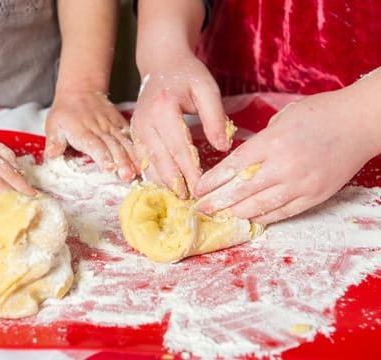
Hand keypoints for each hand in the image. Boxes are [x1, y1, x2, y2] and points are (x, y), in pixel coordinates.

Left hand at [45, 90, 136, 180]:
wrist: (80, 90)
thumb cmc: (65, 112)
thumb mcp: (53, 124)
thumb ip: (54, 142)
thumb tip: (51, 156)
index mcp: (82, 131)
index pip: (95, 146)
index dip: (103, 158)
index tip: (110, 169)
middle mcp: (99, 129)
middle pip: (113, 146)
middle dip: (122, 162)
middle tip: (128, 176)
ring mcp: (112, 126)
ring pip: (124, 142)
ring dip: (132, 157)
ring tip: (138, 170)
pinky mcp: (120, 124)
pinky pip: (130, 135)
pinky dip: (138, 147)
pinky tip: (144, 159)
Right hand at [131, 52, 229, 198]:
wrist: (161, 62)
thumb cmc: (187, 74)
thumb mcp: (207, 89)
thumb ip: (214, 117)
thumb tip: (223, 147)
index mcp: (163, 109)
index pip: (179, 147)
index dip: (190, 171)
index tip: (202, 188)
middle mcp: (145, 121)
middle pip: (161, 160)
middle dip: (176, 182)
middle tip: (190, 201)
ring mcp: (137, 128)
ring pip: (149, 163)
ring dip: (164, 181)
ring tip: (179, 198)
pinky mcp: (135, 133)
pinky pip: (143, 158)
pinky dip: (154, 173)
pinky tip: (166, 184)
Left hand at [194, 91, 379, 223]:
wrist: (360, 123)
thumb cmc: (319, 114)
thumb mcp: (282, 119)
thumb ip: (261, 142)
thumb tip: (243, 163)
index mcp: (273, 142)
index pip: (233, 167)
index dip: (213, 181)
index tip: (198, 189)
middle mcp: (285, 166)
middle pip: (242, 191)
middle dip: (217, 202)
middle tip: (201, 209)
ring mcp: (301, 184)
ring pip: (261, 206)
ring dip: (237, 213)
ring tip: (221, 216)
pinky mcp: (315, 196)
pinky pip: (283, 212)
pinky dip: (264, 217)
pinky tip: (249, 219)